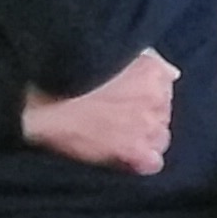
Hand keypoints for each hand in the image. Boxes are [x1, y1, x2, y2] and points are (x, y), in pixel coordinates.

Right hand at [19, 48, 177, 172]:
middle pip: (162, 115)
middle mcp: (157, 98)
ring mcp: (148, 126)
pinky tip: (123, 155)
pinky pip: (152, 162)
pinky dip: (140, 161)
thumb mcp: (112, 55)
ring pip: (160, 139)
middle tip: (118, 120)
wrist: (43, 105)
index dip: (144, 98)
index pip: (165, 90)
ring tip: (118, 137)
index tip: (127, 101)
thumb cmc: (71, 76)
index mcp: (153, 72)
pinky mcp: (134, 151)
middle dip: (145, 118)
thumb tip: (173, 73)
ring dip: (144, 139)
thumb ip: (148, 61)